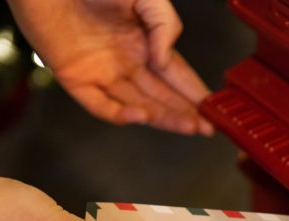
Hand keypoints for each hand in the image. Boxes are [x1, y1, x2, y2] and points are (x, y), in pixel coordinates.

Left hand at [7, 0, 213, 134]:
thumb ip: (164, 25)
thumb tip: (166, 63)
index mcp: (142, 41)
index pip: (175, 74)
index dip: (194, 92)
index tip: (212, 109)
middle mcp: (124, 61)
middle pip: (159, 95)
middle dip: (184, 112)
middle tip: (205, 128)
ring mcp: (101, 72)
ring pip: (136, 104)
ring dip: (162, 117)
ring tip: (186, 125)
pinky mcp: (75, 79)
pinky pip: (100, 105)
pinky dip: (120, 114)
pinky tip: (141, 115)